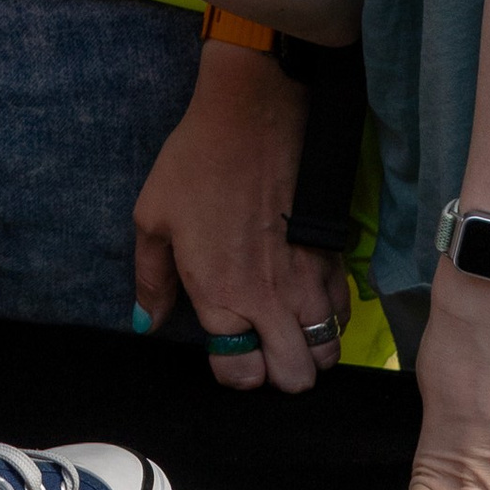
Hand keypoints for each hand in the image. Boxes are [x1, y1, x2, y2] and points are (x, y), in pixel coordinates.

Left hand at [131, 43, 348, 389]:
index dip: (235, 373)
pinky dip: (330, 319)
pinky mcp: (335, 257)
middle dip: (278, 374)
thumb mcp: (153, 216)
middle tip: (262, 348)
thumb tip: (146, 322)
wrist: (255, 112)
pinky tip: (308, 300)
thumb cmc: (196, 161)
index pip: (242, 375)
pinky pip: (344, 313)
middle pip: (293, 377)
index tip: (229, 352)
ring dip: (309, 350)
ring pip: (326, 353)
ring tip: (288, 328)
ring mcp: (308, 281)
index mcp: (220, 295)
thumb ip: (151, 279)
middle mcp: (269, 299)